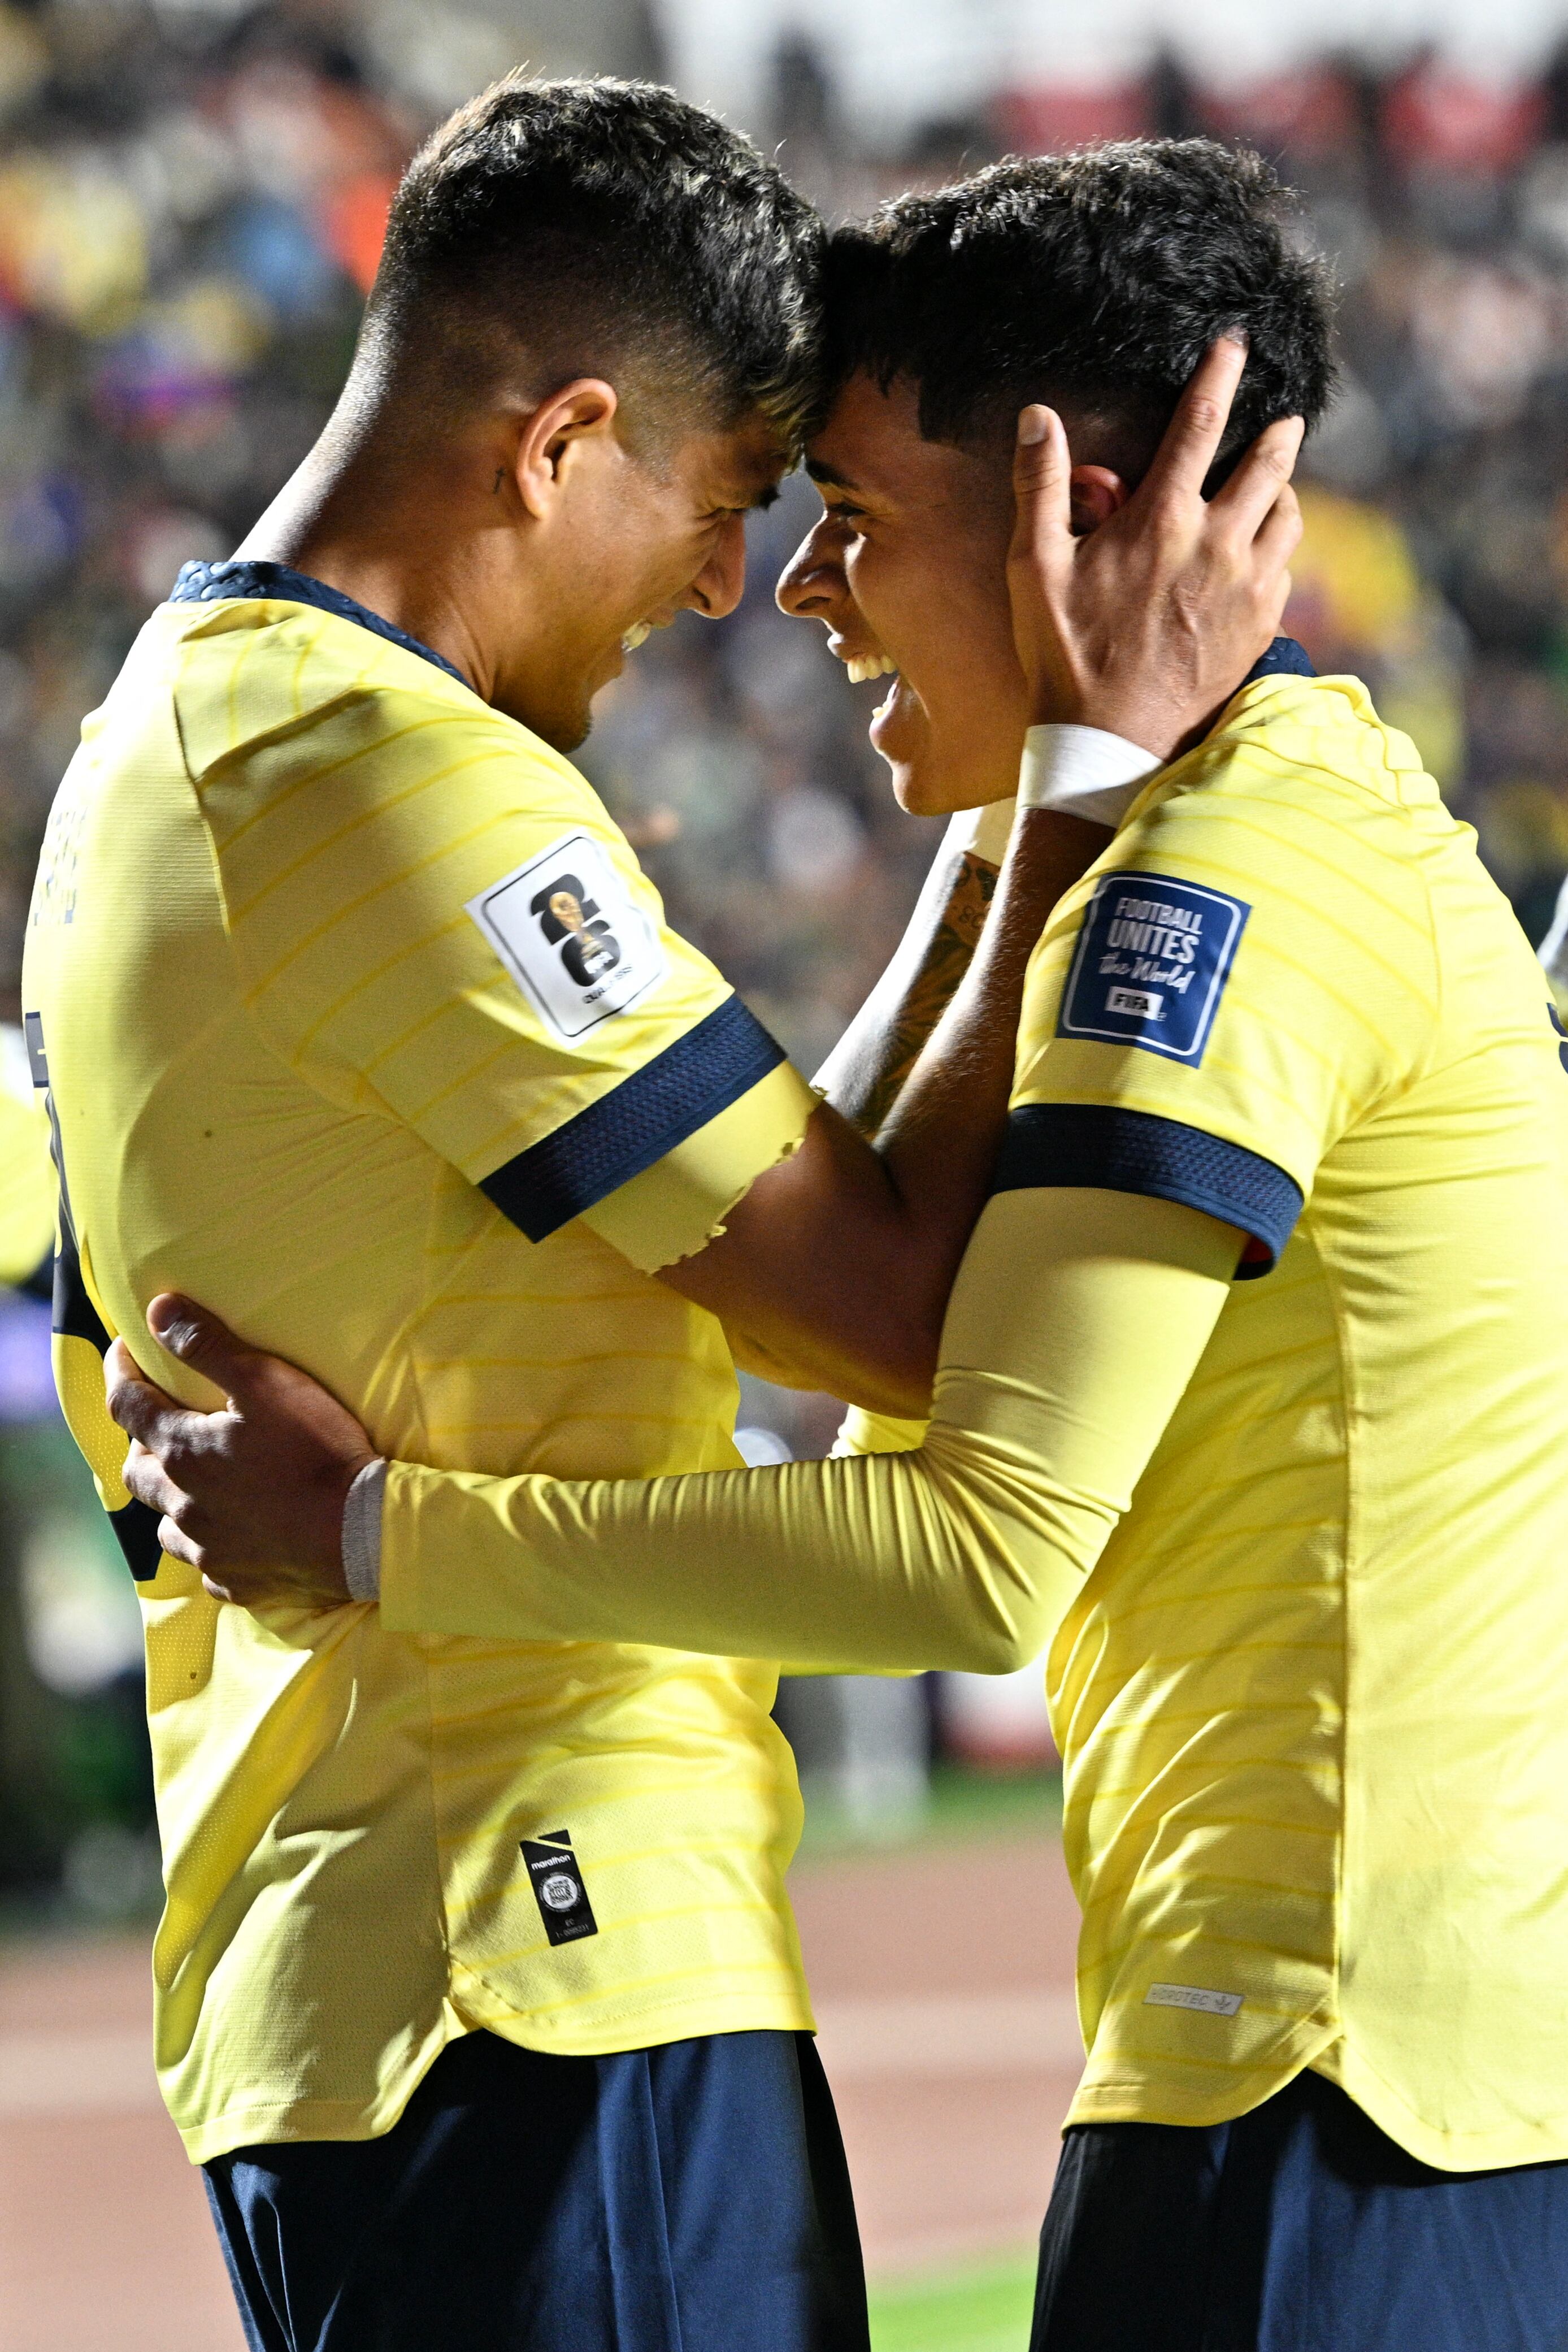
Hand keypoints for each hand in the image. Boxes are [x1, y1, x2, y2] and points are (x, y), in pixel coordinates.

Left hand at [104, 1293, 374, 1609]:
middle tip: (158, 1422)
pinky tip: (230, 1535)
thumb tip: (157, 1311)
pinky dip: (209, 1544)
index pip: (128, 1406)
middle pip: (137, 1471)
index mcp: (184, 1453)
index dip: (121, 1373)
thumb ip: (207, 1346)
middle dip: (139, 1442)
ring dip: (170, 1499)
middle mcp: (184, 1506)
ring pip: (165, 1525)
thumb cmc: (316, 1452)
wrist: (363, 1532)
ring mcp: (209, 1549)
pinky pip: (207, 1564)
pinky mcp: (237, 1581)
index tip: (124, 1351)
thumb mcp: (265, 1382)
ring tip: (193, 1485)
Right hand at [1007, 338, 1304, 758]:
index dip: (1220, 374)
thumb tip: (1038, 417)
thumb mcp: (1034, 570)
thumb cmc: (1065, 656)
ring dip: (1282, 491)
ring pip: (1288, 516)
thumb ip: (1040, 488)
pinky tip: (1258, 556)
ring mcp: (1247, 589)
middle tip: (1280, 417)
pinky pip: (1285, 571)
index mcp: (1162, 521)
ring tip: (1271, 487)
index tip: (1236, 342)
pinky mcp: (1261, 628)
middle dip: (1277, 430)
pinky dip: (1276, 552)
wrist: (1109, 744)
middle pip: (1271, 462)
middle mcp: (1218, 546)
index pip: (1201, 423)